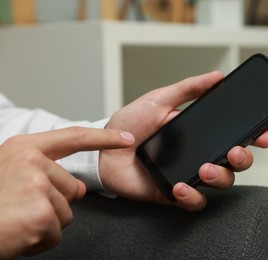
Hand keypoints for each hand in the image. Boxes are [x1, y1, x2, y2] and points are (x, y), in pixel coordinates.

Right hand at [0, 127, 133, 257]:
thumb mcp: (9, 175)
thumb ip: (44, 173)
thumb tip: (78, 188)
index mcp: (23, 149)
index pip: (74, 137)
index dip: (104, 137)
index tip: (126, 138)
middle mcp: (32, 162)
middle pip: (72, 188)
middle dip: (53, 204)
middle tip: (20, 209)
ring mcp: (37, 186)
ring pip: (66, 212)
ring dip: (45, 224)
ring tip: (16, 220)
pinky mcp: (40, 213)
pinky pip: (55, 233)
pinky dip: (39, 241)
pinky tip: (17, 234)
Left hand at [100, 71, 267, 210]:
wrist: (104, 149)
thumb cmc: (130, 124)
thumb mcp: (159, 100)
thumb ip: (187, 88)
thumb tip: (216, 76)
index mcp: (200, 133)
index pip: (235, 135)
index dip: (255, 136)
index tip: (265, 133)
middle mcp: (200, 154)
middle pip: (236, 162)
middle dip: (244, 158)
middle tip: (235, 151)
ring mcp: (189, 174)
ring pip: (221, 182)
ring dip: (220, 176)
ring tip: (205, 167)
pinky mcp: (174, 193)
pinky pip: (195, 201)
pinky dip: (192, 196)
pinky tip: (181, 185)